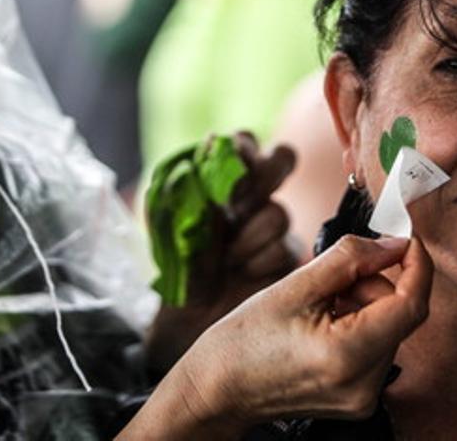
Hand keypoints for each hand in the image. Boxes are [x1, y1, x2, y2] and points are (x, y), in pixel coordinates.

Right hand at [123, 235, 432, 438]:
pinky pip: (377, 349)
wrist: (218, 388)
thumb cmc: (245, 340)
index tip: (406, 239)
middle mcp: (364, 384)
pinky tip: (324, 326)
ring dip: (364, 305)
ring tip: (320, 306)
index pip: (412, 304)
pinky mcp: (358, 401)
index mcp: (348, 354)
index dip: (417, 265)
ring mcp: (363, 398)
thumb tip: (394, 243)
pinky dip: (359, 326)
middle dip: (374, 283)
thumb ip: (351, 258)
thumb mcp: (295, 285)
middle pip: (400, 315)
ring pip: (389, 329)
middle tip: (332, 279)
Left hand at [146, 132, 297, 370]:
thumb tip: (207, 148)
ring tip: (227, 257)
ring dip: (250, 236)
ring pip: (278, 213)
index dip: (243, 150)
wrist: (186, 314)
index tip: (228, 170)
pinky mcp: (286, 256)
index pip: (244, 142)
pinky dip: (260, 261)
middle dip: (265, 177)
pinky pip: (285, 249)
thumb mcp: (170, 220)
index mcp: (222, 177)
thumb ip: (188, 183)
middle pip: (282, 158)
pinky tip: (242, 272)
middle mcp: (252, 195)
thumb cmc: (176, 260)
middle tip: (238, 203)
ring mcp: (273, 224)